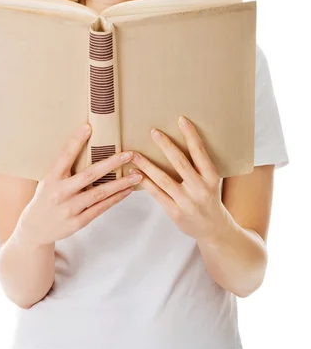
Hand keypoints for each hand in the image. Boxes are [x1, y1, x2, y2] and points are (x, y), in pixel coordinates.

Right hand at [19, 123, 141, 245]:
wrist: (35, 228)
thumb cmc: (46, 198)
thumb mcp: (48, 180)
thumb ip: (64, 167)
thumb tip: (87, 146)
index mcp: (51, 177)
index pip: (65, 155)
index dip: (76, 141)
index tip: (88, 127)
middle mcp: (60, 192)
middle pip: (90, 175)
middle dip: (111, 163)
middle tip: (128, 154)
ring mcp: (70, 208)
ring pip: (100, 193)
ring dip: (121, 183)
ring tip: (137, 175)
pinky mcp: (78, 221)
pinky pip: (101, 208)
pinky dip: (116, 198)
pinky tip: (127, 190)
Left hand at [129, 116, 228, 242]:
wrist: (213, 228)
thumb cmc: (209, 198)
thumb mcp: (211, 181)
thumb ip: (199, 165)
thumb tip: (178, 141)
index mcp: (211, 178)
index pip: (200, 152)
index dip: (191, 135)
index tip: (181, 119)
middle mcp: (200, 189)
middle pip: (180, 163)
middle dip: (166, 145)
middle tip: (153, 131)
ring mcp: (187, 202)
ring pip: (164, 179)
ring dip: (147, 165)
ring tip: (134, 154)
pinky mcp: (175, 213)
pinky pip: (157, 194)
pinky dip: (145, 182)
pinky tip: (134, 173)